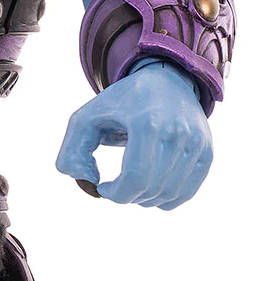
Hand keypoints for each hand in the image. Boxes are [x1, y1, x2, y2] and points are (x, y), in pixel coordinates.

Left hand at [56, 61, 212, 208]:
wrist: (164, 81)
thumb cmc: (120, 103)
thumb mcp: (87, 117)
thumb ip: (72, 150)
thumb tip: (83, 179)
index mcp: (147, 122)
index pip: (136, 176)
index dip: (117, 193)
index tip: (102, 189)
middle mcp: (177, 132)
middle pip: (152, 187)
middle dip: (128, 197)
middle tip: (115, 189)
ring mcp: (196, 143)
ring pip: (170, 193)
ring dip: (145, 199)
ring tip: (130, 187)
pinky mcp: (206, 151)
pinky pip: (187, 191)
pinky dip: (166, 199)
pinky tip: (149, 191)